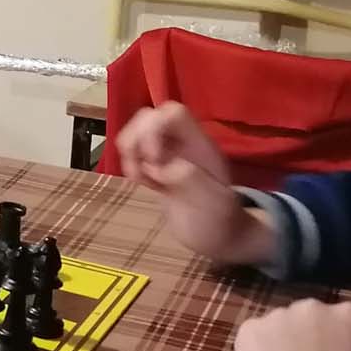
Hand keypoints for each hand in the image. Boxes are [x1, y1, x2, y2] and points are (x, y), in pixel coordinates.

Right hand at [115, 102, 274, 264]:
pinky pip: (132, 152)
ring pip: (135, 132)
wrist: (217, 237)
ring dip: (129, 154)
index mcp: (199, 145)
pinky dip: (129, 165)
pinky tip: (144, 184)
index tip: (154, 159)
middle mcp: (181, 144)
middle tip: (143, 172)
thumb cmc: (222, 224)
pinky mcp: (155, 168)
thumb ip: (191, 180)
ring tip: (141, 180)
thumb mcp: (216, 205)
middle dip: (135, 141)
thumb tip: (160, 166)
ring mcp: (167, 155)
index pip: (174, 113)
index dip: (154, 128)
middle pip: (148, 117)